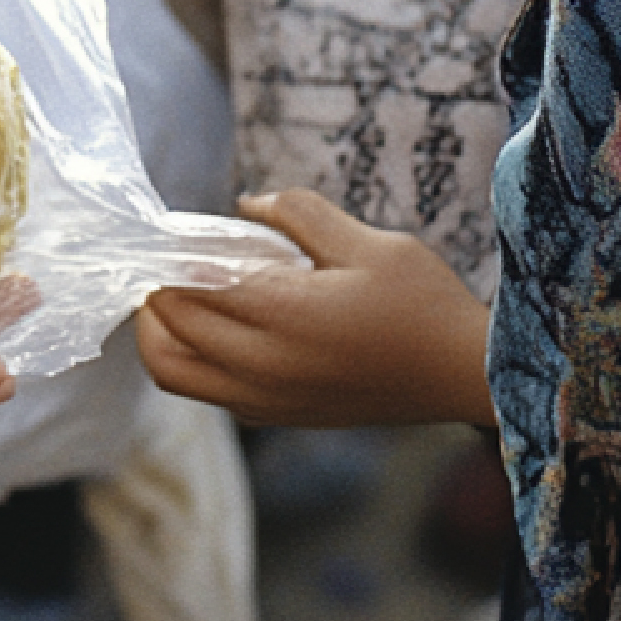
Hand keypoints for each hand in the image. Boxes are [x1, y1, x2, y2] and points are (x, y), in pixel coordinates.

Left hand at [136, 189, 491, 427]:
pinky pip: (209, 392)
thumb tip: (244, 203)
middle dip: (154, 289)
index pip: (187, 289)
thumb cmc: (421, 303)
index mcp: (284, 318)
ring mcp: (270, 401)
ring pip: (176, 374)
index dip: (164, 256)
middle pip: (167, 333)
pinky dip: (191, 359)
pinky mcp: (281, 417)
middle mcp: (265, 368)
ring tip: (179, 291)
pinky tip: (218, 324)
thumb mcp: (368, 240)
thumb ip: (298, 214)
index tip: (163, 228)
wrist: (466, 377)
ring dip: (162, 331)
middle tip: (167, 254)